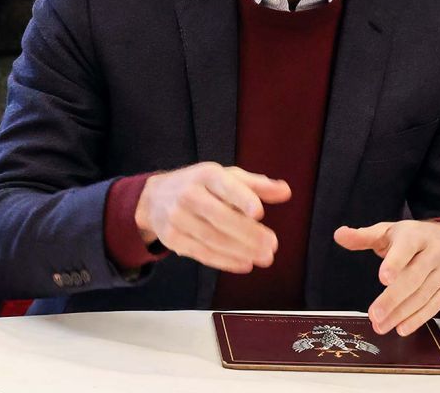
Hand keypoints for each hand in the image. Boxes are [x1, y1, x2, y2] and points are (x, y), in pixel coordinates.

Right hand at [135, 162, 290, 272]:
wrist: (154, 199)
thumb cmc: (201, 186)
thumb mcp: (226, 177)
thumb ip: (257, 185)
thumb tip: (286, 192)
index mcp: (206, 175)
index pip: (225, 186)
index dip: (242, 199)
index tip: (259, 213)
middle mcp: (189, 195)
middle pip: (219, 217)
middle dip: (248, 233)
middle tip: (272, 245)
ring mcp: (177, 218)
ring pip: (212, 238)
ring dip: (240, 251)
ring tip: (264, 258)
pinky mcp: (172, 239)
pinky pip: (201, 253)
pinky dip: (225, 261)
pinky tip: (244, 264)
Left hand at [334, 221, 439, 335]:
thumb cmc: (412, 238)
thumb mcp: (388, 232)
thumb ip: (363, 237)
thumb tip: (339, 235)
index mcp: (416, 234)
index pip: (407, 247)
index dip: (395, 262)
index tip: (383, 278)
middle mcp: (435, 251)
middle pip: (414, 277)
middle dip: (393, 298)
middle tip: (374, 315)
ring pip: (423, 294)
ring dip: (401, 313)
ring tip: (380, 326)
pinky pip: (435, 306)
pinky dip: (418, 319)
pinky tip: (401, 328)